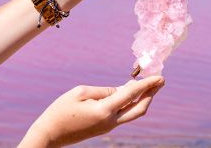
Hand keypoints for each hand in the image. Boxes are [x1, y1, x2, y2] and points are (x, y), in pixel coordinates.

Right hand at [19, 76, 164, 146]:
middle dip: (152, 94)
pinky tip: (132, 92)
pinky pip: (123, 114)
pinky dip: (131, 102)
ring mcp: (108, 127)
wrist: (49, 135)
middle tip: (161, 81)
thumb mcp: (80, 93)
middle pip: (140, 109)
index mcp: (104, 110)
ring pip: (133, 113)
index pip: (132, 94)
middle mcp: (110, 121)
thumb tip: (122, 90)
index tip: (160, 76)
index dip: (148, 84)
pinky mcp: (104, 128)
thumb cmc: (60, 111)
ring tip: (150, 84)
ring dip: (143, 98)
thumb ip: (104, 90)